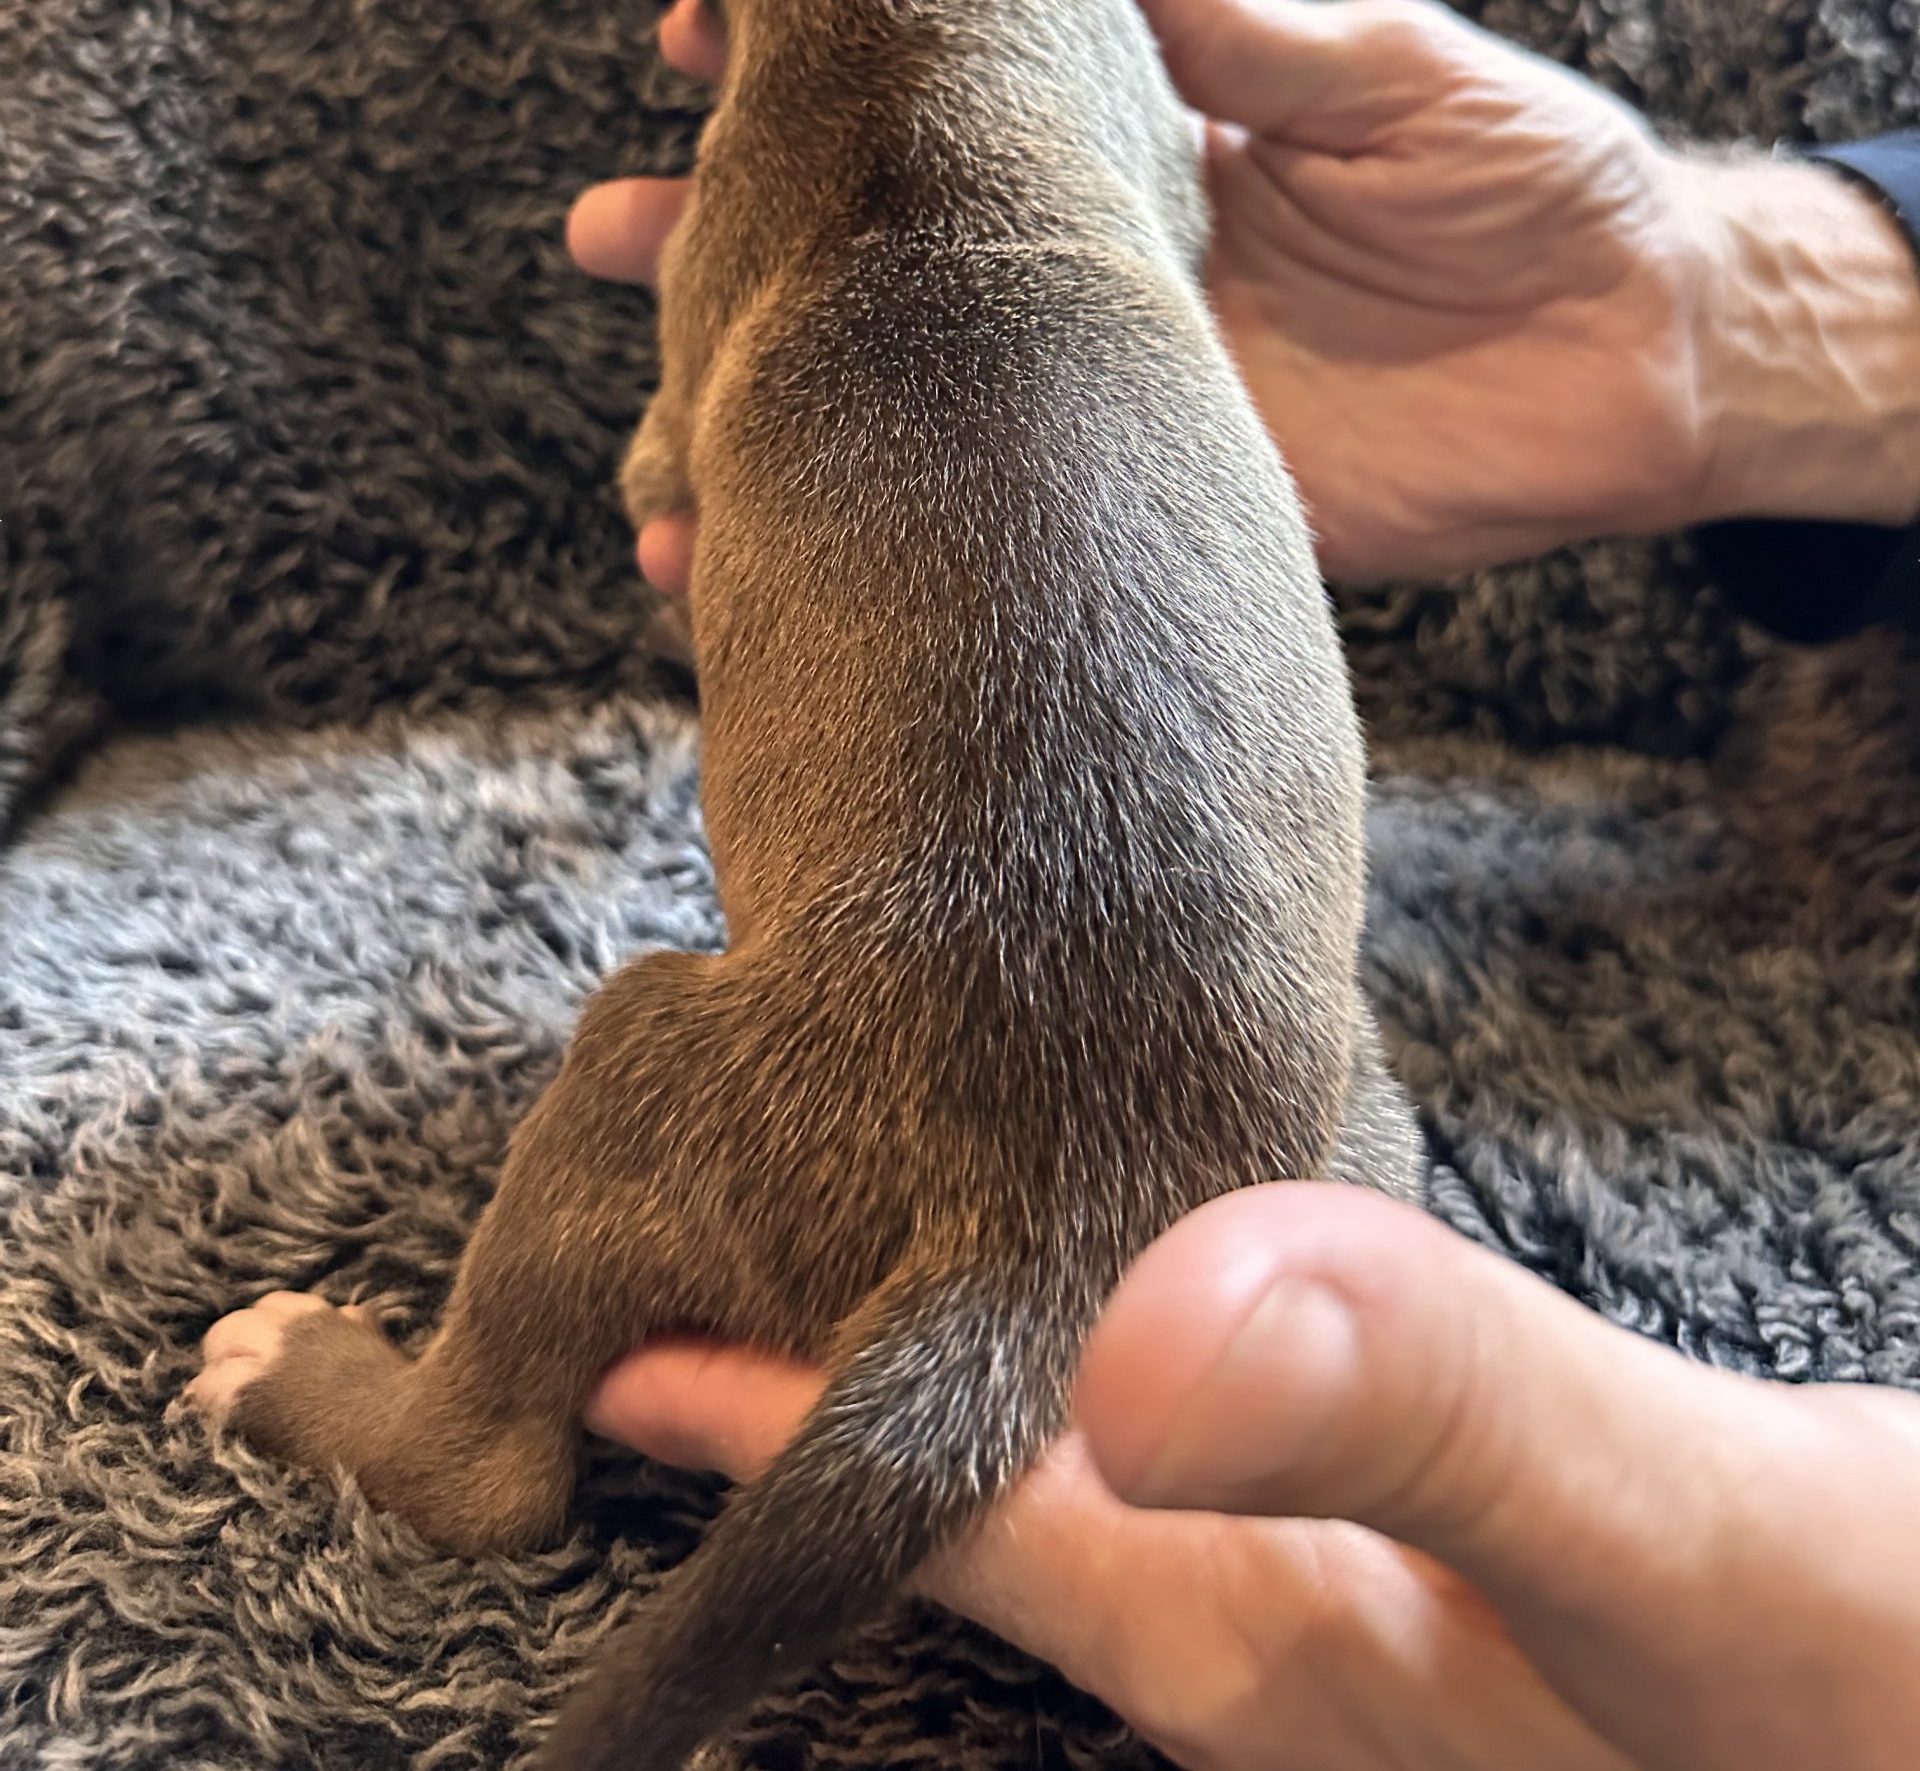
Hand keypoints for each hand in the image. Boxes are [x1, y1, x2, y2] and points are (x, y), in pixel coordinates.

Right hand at [569, 0, 1919, 586]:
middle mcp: (1098, 269)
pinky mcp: (1171, 499)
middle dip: (736, 244)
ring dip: (785, 411)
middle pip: (889, 258)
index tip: (692, 33)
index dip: (827, 73)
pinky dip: (900, 549)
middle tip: (603, 238)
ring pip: (919, 403)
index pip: (947, 103)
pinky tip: (783, 575)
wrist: (1647, 350)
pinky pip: (1007, 524)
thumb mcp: (1399, 76)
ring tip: (653, 447)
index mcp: (1141, 146)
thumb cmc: (1540, 179)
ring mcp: (1119, 391)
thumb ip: (1255, 43)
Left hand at [587, 1187, 1919, 1770]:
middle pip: (981, 1515)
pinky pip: (1224, 1482)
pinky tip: (1151, 1310)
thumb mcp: (1682, 1552)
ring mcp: (1370, 1631)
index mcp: (1282, 1644)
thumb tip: (1143, 1324)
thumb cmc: (1883, 1688)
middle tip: (656, 1276)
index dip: (752, 1425)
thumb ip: (1432, 1418)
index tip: (583, 1341)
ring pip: (1092, 1501)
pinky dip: (1135, 1375)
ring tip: (846, 1272)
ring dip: (956, 1392)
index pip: (945, 1514)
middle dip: (807, 1413)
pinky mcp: (1446, 1592)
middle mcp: (1292, 1649)